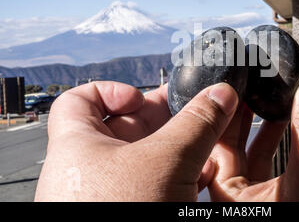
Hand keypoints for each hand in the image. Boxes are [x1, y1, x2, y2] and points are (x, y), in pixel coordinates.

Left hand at [35, 81, 237, 200]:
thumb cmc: (122, 215)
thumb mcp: (167, 161)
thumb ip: (197, 123)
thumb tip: (221, 94)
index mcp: (78, 147)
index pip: (80, 100)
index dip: (112, 90)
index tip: (142, 97)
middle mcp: (88, 170)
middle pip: (123, 127)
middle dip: (163, 118)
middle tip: (195, 112)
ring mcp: (108, 195)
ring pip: (143, 158)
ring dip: (177, 148)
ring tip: (208, 142)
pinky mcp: (128, 211)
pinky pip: (150, 185)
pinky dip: (176, 175)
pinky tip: (201, 177)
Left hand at [206, 76, 298, 201]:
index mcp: (227, 196)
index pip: (215, 141)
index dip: (223, 108)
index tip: (233, 83)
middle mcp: (233, 200)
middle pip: (231, 145)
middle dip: (245, 114)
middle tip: (252, 86)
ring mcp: (250, 203)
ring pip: (251, 158)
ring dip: (266, 131)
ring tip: (276, 102)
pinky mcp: (268, 203)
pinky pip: (264, 172)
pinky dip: (278, 152)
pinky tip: (295, 135)